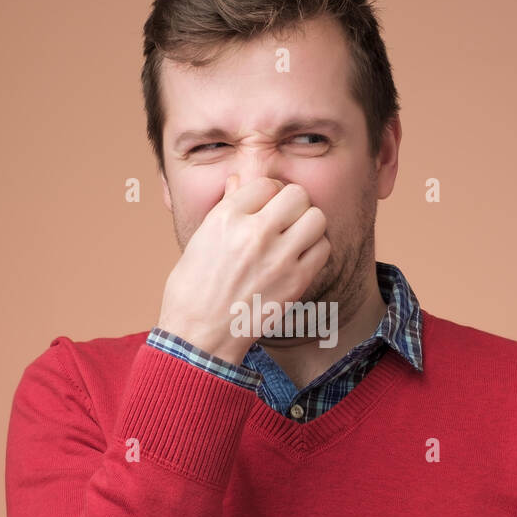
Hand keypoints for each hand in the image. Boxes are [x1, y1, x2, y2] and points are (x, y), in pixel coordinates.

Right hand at [156, 174, 330, 363]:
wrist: (199, 335)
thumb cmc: (192, 288)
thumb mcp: (200, 239)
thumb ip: (226, 206)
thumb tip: (240, 181)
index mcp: (226, 218)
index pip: (265, 183)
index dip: (267, 194)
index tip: (263, 208)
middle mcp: (254, 232)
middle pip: (297, 194)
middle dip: (292, 204)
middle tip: (283, 220)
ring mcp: (278, 258)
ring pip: (316, 218)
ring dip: (308, 224)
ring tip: (294, 237)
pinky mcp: (296, 282)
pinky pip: (323, 248)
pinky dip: (315, 249)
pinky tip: (299, 258)